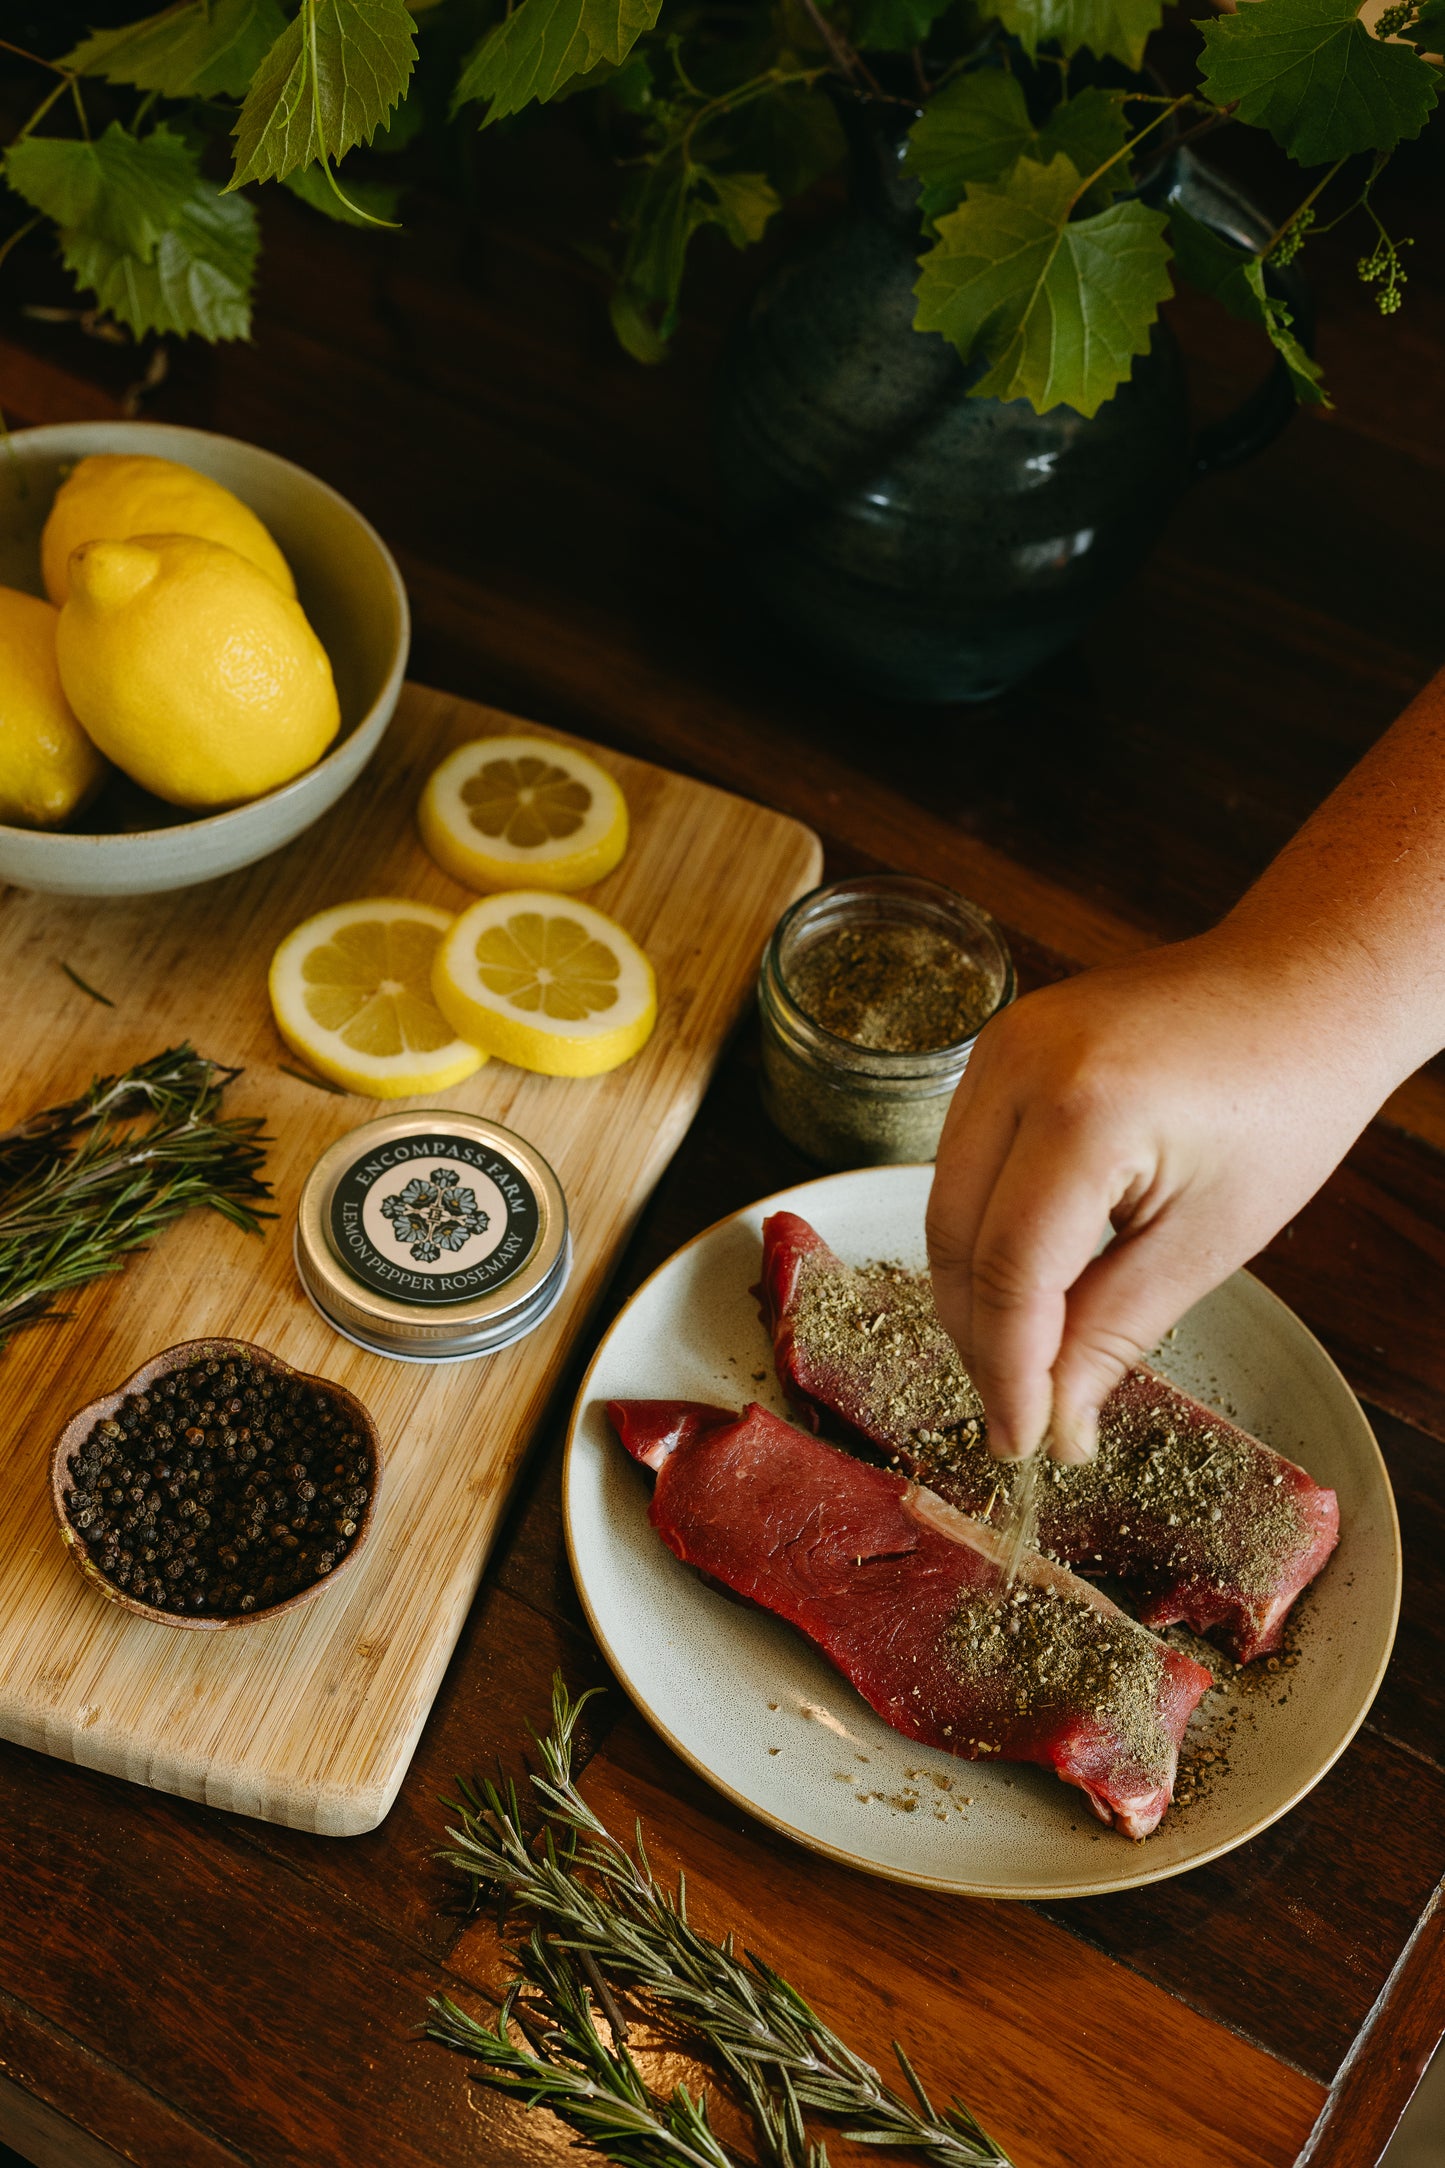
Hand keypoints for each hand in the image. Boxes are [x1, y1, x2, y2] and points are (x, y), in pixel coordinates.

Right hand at [925, 929, 1395, 1463]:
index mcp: (1079, 1111)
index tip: (1023, 1442)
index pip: (1008, 1271)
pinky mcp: (995, 1049)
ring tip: (1028, 1359)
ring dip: (976, 1291)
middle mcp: (1013, 1066)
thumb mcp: (1210, 1239)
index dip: (1008, 1370)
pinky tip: (1028, 1283)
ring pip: (944, 1204)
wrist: (1302, 987)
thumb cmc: (1285, 1100)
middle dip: (983, 1340)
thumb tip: (1055, 1425)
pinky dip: (983, 1232)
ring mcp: (995, 1048)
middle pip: (953, 1239)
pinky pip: (962, 1162)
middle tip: (1025, 1416)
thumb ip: (1114, 1332)